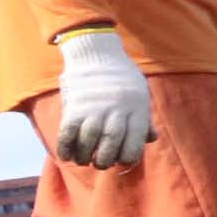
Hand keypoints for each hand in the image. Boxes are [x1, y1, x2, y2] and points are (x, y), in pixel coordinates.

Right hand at [54, 27, 151, 167]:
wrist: (97, 53)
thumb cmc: (122, 77)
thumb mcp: (140, 94)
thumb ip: (143, 118)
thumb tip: (150, 139)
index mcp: (136, 108)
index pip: (134, 143)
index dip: (128, 158)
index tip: (121, 162)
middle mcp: (116, 109)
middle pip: (111, 143)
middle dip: (105, 160)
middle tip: (101, 163)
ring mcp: (94, 108)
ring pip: (89, 140)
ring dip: (85, 156)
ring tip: (85, 160)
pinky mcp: (74, 106)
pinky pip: (68, 133)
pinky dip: (66, 147)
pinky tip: (67, 155)